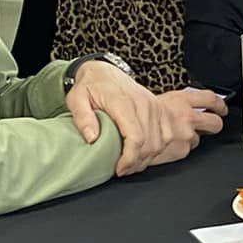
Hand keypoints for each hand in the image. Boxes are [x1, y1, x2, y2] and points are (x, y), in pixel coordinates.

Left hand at [66, 69, 225, 175]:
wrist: (104, 72)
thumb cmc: (91, 86)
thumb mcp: (76, 99)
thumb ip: (82, 118)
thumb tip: (92, 138)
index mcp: (123, 102)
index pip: (136, 136)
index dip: (129, 158)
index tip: (119, 168)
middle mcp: (143, 104)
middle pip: (151, 142)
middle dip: (138, 162)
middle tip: (123, 170)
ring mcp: (153, 106)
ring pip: (161, 140)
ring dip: (148, 157)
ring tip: (132, 164)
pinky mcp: (157, 109)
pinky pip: (166, 134)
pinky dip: (157, 148)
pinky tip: (143, 154)